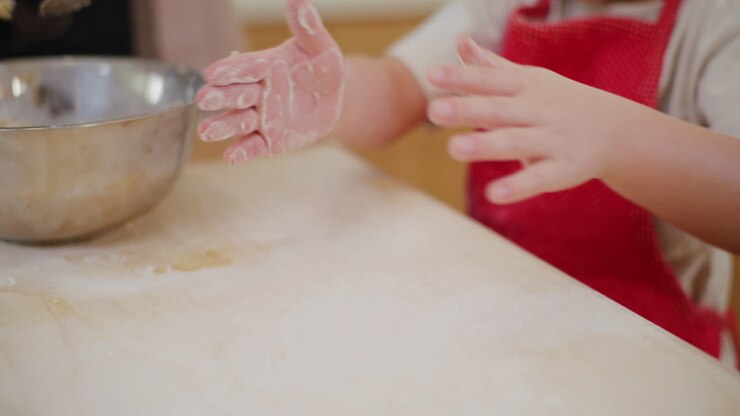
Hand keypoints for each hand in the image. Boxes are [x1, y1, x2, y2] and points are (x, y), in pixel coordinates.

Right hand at [197, 0, 344, 163]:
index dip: (230, 71)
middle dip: (220, 98)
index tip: (213, 73)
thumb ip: (308, 28)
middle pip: (234, 95)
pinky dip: (242, 152)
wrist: (335, 100)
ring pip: (238, 122)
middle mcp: (257, 92)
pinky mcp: (269, 140)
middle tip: (204, 99)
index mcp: (264, 66)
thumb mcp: (320, 48)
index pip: (244, 68)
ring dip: (222, 127)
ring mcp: (260, 118)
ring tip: (206, 131)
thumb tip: (298, 1)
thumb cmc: (323, 68)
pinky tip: (231, 156)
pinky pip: (253, 146)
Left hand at [427, 36, 652, 203]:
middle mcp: (538, 110)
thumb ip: (490, 67)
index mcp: (526, 86)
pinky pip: (539, 177)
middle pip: (498, 109)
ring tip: (454, 148)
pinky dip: (519, 186)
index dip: (462, 77)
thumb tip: (460, 42)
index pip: (490, 80)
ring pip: (516, 141)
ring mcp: (552, 139)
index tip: (431, 75)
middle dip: (467, 108)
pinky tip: (495, 194)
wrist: (618, 130)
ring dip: (486, 145)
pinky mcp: (563, 169)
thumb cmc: (559, 103)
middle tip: (434, 110)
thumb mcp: (528, 80)